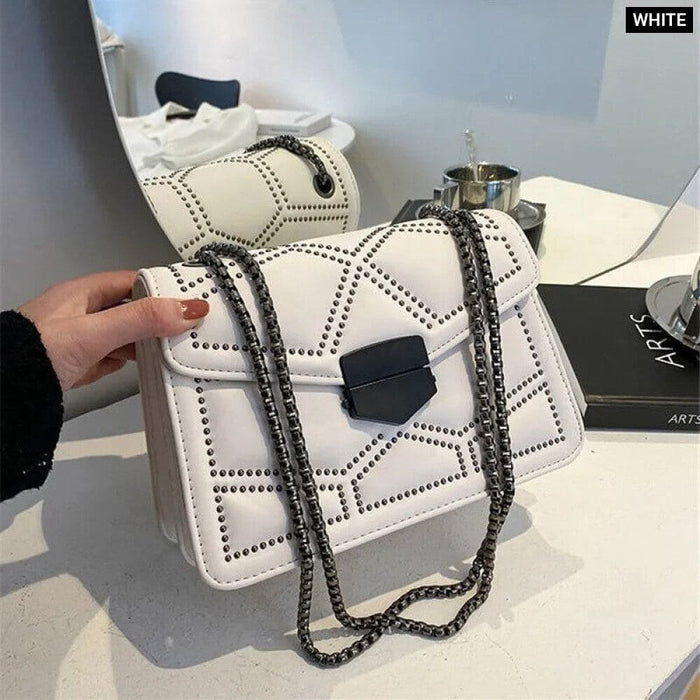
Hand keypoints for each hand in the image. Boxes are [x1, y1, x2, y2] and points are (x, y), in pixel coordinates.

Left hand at [18, 271, 208, 390]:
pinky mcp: (80, 363)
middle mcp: (83, 313)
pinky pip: (114, 357)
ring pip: (126, 335)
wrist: (7, 392)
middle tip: (188, 328)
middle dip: (159, 319)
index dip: (164, 289)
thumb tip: (188, 308)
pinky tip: (143, 368)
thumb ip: (143, 318)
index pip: (135, 282)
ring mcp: (81, 338)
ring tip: (172, 350)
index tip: (191, 300)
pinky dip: (131, 362)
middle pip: (133, 310)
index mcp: (85, 293)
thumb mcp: (97, 331)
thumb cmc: (34, 353)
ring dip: (147, 343)